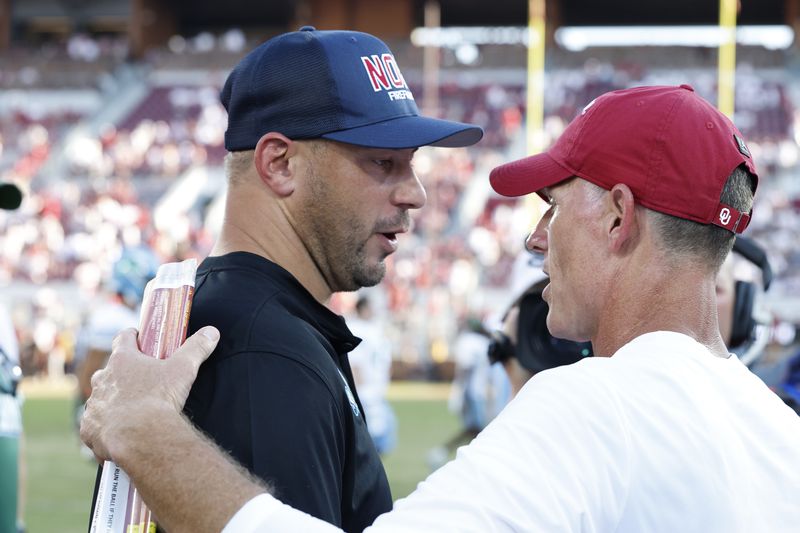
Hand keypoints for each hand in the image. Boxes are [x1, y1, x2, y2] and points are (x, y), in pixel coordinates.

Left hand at [80, 326, 218, 461]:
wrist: (141, 437)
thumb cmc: (159, 399)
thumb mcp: (184, 369)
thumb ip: (197, 348)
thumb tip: (211, 332)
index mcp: (122, 360)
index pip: (122, 338)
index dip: (132, 337)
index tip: (139, 339)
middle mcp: (103, 379)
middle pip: (109, 369)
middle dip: (122, 374)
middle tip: (140, 381)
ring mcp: (94, 404)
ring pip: (101, 398)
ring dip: (112, 401)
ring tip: (131, 411)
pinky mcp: (89, 428)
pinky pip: (94, 425)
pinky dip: (105, 427)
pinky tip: (120, 432)